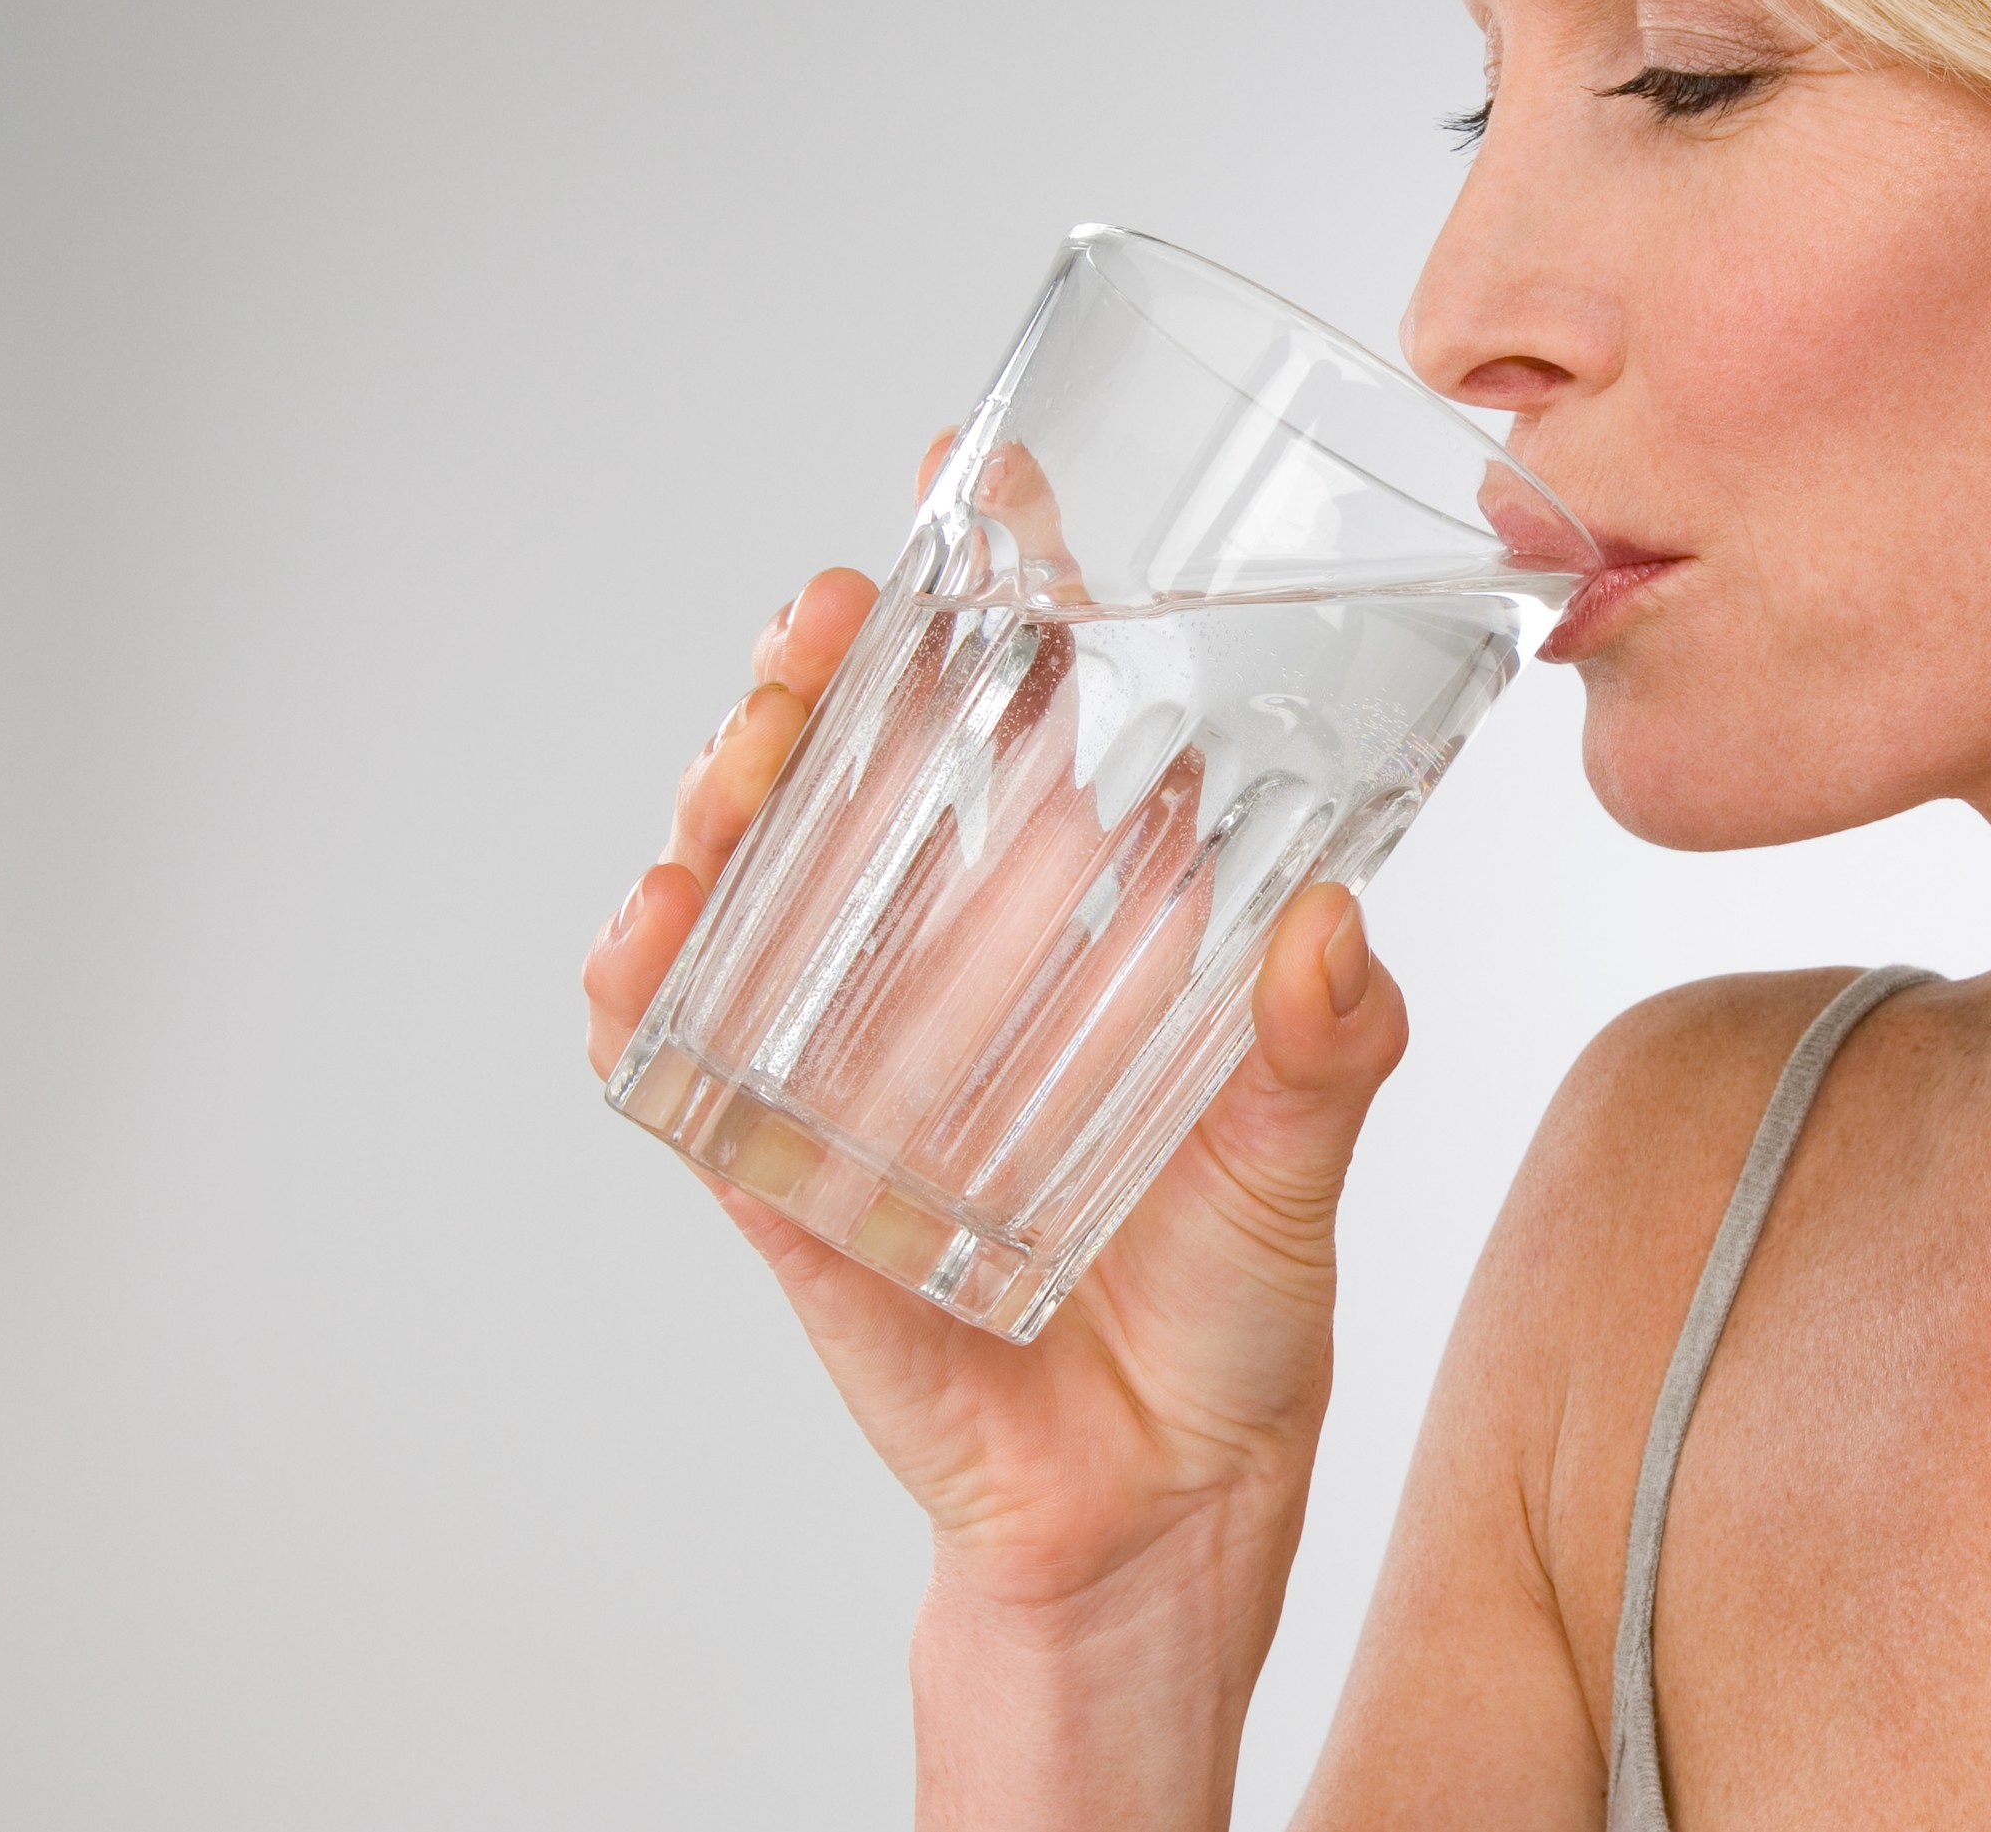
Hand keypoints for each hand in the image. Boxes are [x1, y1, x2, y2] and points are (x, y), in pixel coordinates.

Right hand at [579, 553, 1412, 1635]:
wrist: (1155, 1508)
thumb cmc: (1235, 1319)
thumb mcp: (1301, 1167)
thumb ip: (1332, 1054)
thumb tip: (1341, 933)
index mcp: (1083, 931)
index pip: (1024, 728)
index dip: (990, 598)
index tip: (976, 482)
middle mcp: (956, 974)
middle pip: (856, 776)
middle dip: (822, 676)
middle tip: (832, 612)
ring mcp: (854, 1066)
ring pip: (754, 889)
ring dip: (727, 799)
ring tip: (744, 748)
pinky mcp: (785, 1180)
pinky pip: (685, 1068)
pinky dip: (648, 993)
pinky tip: (649, 931)